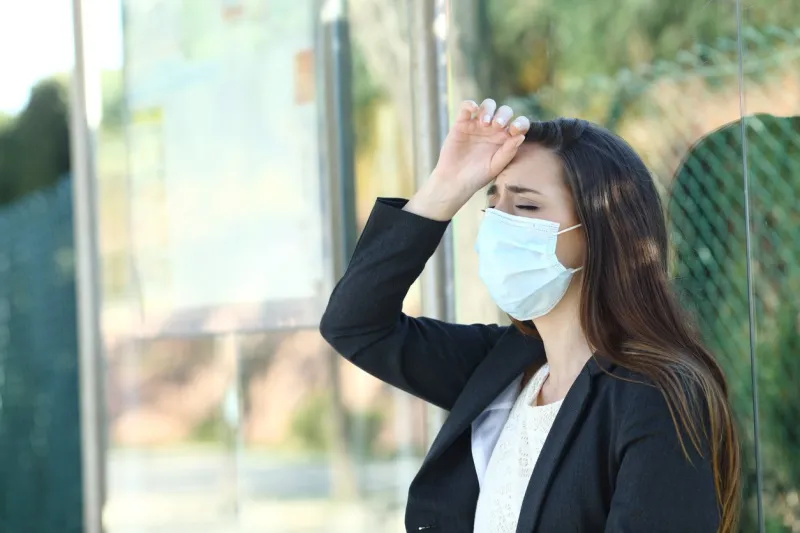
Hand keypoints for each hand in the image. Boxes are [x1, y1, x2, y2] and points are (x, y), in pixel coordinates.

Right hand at [405, 99, 529, 220]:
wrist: (454, 181)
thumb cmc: (477, 176)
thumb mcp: (495, 166)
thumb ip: (508, 152)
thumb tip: (521, 136)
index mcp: (505, 138)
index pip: (518, 124)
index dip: (520, 123)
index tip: (515, 130)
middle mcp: (493, 129)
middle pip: (504, 112)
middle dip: (503, 115)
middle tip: (497, 126)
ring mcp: (477, 125)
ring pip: (488, 106)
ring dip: (489, 110)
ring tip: (485, 123)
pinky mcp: (461, 123)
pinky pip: (466, 107)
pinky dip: (470, 104)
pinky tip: (473, 109)